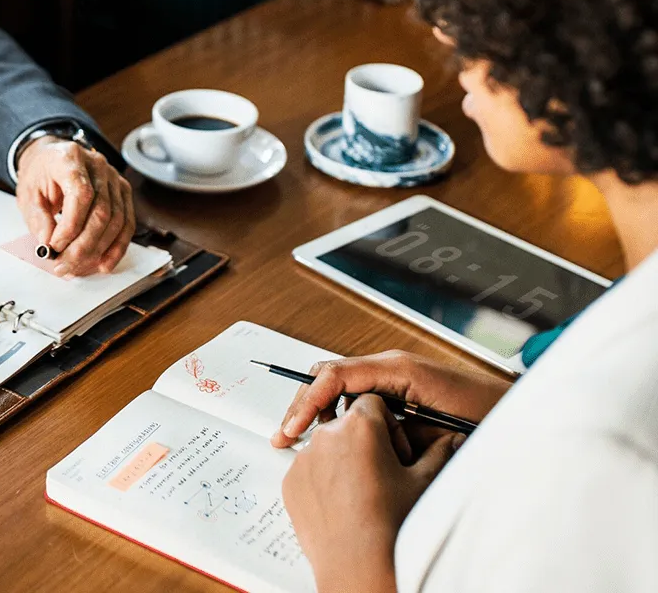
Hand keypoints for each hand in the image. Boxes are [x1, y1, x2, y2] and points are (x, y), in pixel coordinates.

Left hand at [15, 135, 135, 276]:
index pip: (80, 194)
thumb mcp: (28, 194)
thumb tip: (50, 246)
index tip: (55, 246)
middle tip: (64, 266)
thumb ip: (39, 219)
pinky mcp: (122, 191)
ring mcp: (114, 178)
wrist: (51, 158)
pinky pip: (127, 223)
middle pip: (101, 212)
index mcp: (70, 158)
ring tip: (77, 267)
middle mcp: (98, 165)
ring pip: (116, 221)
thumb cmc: (39, 174)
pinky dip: (117, 247)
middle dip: (83, 246)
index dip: (70, 226)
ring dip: (98, 250)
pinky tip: (104, 263)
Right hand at [271, 350, 508, 450]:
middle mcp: (390, 366)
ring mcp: (393, 376)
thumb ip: (393, 422)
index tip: (292, 428)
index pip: (334, 375)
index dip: (308, 401)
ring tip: (301, 439)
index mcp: (396, 368)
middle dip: (303, 404)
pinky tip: (333, 438)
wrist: (521, 414)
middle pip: (328, 376)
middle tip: (284, 436)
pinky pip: (356, 397)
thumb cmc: (488, 417)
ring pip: (338, 387)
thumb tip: (354, 430)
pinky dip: (338, 415)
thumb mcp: (436, 426)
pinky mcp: (399, 390)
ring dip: (319, 411)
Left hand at [282, 394, 462, 592]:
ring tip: (362, 493)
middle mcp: (326, 435)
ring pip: (326, 446)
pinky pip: (309, 469)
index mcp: (360, 425)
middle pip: (347, 423)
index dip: (388, 426)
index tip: (395, 452)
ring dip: (342, 459)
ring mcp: (304, 458)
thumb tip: (454, 437)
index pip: (372, 403)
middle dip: (364, 441)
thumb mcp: (424, 483)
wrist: (360, 568)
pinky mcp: (291, 481)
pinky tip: (343, 505)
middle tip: (381, 474)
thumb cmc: (393, 526)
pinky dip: (323, 480)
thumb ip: (439, 451)